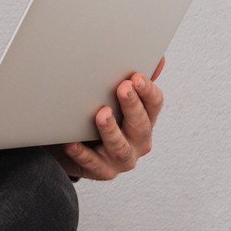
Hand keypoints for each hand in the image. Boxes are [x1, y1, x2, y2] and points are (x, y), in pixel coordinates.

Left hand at [52, 57, 164, 180]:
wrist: (71, 146)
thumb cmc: (96, 118)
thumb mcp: (115, 100)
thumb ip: (135, 83)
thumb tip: (159, 59)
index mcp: (145, 120)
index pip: (154, 105)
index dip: (147, 91)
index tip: (136, 76)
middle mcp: (138, 141)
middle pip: (140, 124)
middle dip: (132, 105)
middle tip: (123, 87)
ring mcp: (121, 159)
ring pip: (119, 147)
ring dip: (110, 130)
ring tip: (101, 114)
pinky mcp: (101, 171)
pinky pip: (91, 163)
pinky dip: (81, 153)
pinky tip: (71, 142)